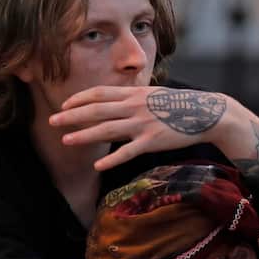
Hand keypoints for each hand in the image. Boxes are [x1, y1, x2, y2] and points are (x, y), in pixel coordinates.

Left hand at [50, 86, 235, 170]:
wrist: (206, 113)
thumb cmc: (178, 107)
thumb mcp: (152, 98)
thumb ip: (130, 103)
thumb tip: (110, 113)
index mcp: (134, 94)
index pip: (100, 93)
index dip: (79, 99)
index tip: (63, 106)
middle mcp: (135, 106)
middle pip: (97, 109)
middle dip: (72, 116)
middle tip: (52, 121)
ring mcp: (143, 123)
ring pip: (107, 129)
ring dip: (84, 135)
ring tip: (65, 140)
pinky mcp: (153, 140)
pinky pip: (128, 151)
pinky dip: (112, 158)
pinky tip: (97, 165)